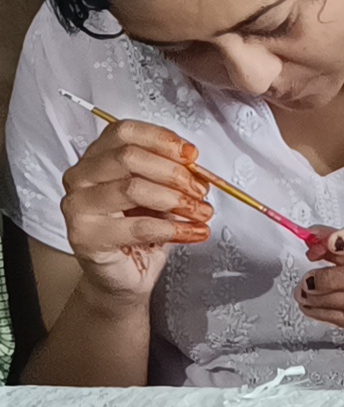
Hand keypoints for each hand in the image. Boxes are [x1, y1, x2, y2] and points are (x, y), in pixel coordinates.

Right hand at [59, 120, 212, 300]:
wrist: (124, 274)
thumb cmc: (140, 230)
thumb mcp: (159, 193)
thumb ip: (170, 174)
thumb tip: (194, 166)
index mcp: (96, 158)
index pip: (124, 132)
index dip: (162, 139)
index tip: (191, 155)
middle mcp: (81, 177)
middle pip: (129, 157)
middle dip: (174, 172)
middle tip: (200, 189)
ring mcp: (78, 206)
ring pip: (133, 188)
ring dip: (177, 200)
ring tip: (200, 212)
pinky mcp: (85, 236)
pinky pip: (138, 226)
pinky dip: (175, 229)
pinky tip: (193, 231)